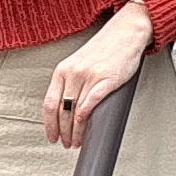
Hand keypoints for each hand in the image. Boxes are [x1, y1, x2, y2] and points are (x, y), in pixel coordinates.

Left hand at [48, 1, 153, 148]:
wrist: (126, 32)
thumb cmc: (106, 48)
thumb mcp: (80, 63)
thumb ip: (72, 83)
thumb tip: (69, 110)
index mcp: (63, 69)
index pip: (49, 102)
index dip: (49, 124)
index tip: (51, 136)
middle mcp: (73, 73)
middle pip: (61, 110)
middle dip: (62, 132)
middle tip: (65, 143)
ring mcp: (89, 77)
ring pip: (74, 112)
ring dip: (74, 132)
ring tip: (76, 141)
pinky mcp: (106, 80)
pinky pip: (90, 105)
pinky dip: (85, 121)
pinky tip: (85, 130)